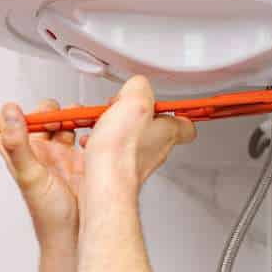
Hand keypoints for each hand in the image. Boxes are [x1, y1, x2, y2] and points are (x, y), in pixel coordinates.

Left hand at [0, 98, 84, 240]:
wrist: (77, 236)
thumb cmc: (48, 214)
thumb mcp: (30, 175)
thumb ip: (17, 144)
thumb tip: (8, 112)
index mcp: (23, 153)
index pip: (12, 124)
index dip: (19, 113)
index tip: (32, 110)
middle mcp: (42, 153)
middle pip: (44, 119)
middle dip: (55, 111)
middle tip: (66, 114)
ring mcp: (63, 156)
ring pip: (66, 125)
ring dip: (76, 118)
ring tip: (85, 119)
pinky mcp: (84, 161)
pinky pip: (87, 137)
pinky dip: (93, 131)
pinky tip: (95, 137)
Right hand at [80, 75, 195, 192]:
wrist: (102, 184)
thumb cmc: (121, 153)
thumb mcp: (135, 101)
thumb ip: (139, 87)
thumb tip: (135, 86)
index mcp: (166, 133)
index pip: (186, 125)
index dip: (177, 113)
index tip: (169, 106)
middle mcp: (153, 150)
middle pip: (151, 129)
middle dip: (133, 115)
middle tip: (119, 108)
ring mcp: (133, 163)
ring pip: (126, 140)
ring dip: (110, 128)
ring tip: (99, 122)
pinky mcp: (113, 172)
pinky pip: (106, 153)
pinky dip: (95, 144)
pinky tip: (86, 140)